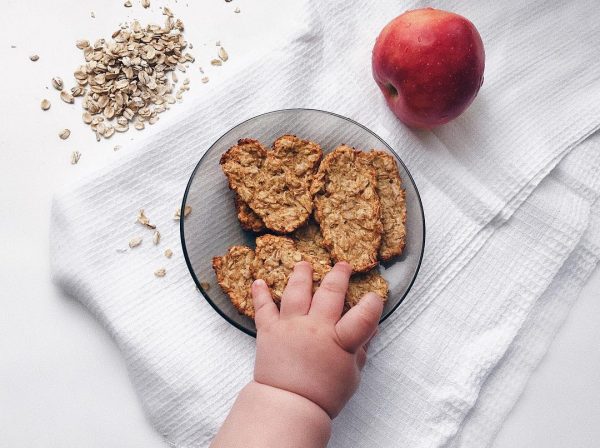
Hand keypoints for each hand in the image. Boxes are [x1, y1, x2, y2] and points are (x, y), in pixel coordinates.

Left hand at [252, 261, 383, 417]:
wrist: (288, 406)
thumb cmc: (324, 394)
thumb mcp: (352, 375)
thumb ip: (361, 350)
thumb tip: (372, 330)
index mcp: (339, 340)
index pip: (363, 316)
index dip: (372, 303)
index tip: (375, 296)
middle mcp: (315, 327)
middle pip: (330, 293)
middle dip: (338, 275)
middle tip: (342, 265)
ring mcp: (290, 326)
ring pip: (296, 291)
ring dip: (301, 275)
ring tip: (304, 264)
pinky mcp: (269, 331)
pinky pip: (264, 308)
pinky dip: (260, 294)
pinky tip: (258, 282)